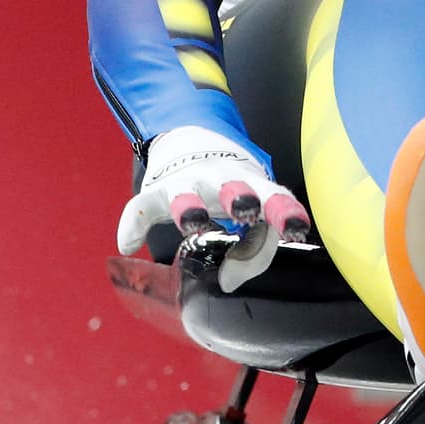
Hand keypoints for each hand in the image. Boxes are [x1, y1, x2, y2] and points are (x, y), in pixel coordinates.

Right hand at [117, 125, 310, 291]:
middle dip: (240, 197)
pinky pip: (140, 206)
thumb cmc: (233, 190)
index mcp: (252, 183)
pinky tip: (129, 244)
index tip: (295, 229)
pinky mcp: (155, 190)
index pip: (273, 195)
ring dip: (190, 205)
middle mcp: (221, 178)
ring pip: (186, 191)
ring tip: (192, 222)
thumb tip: (227, 281)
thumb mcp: (252, 214)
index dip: (284, 212)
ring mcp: (187, 181)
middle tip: (246, 211)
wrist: (191, 142)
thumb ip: (253, 252)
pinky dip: (133, 223)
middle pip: (231, 185)